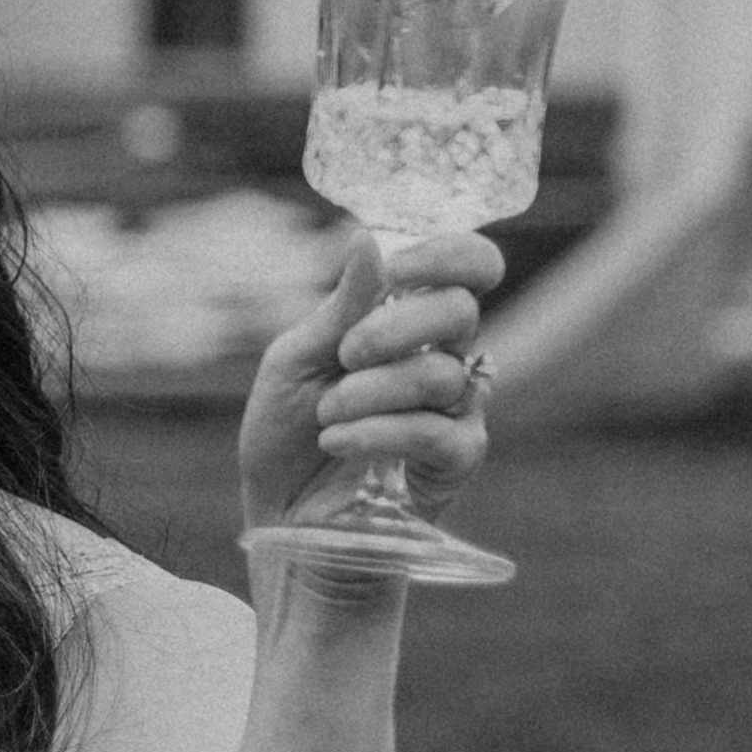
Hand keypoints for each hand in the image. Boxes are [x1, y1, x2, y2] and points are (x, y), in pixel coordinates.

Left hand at [238, 225, 506, 553]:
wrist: (280, 511)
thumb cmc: (286, 429)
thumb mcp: (297, 359)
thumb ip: (342, 306)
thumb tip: (368, 240)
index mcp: (409, 316)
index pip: (470, 264)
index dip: (446, 254)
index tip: (395, 268)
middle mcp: (443, 354)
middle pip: (460, 311)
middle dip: (396, 327)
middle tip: (346, 354)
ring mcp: (457, 408)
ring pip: (440, 375)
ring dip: (369, 392)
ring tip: (325, 415)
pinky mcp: (457, 459)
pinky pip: (437, 432)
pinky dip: (379, 432)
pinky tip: (337, 440)